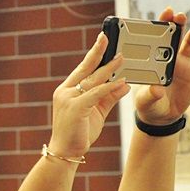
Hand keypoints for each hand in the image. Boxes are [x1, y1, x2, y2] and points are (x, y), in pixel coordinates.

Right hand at [49, 32, 130, 156]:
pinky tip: (121, 81)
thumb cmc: (79, 133)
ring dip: (108, 68)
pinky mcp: (76, 108)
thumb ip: (109, 97)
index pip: (82, 68)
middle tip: (109, 38)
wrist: (65, 152)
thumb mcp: (97, 112)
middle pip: (85, 68)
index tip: (102, 40)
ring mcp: (68, 99)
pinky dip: (109, 86)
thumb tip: (124, 83)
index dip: (93, 54)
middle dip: (98, 52)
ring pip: (92, 79)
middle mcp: (65, 91)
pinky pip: (96, 93)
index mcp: (67, 90)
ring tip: (122, 58)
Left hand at [134, 7, 189, 124]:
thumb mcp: (145, 100)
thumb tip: (157, 89)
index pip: (157, 38)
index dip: (162, 24)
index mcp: (154, 60)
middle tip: (180, 15)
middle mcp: (170, 59)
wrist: (161, 116)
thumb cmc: (148, 104)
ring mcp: (184, 65)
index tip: (167, 12)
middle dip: (178, 25)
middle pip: (175, 37)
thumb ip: (150, 94)